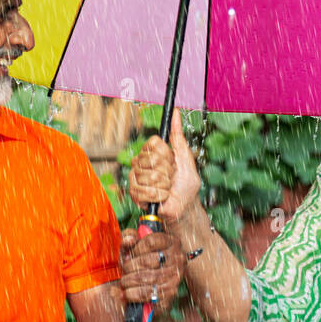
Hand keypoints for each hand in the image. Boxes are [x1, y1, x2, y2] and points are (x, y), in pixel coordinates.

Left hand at [117, 227, 185, 315]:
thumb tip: (128, 240)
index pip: (151, 242)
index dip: (135, 249)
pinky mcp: (171, 292)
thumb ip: (130, 238)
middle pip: (148, 261)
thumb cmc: (145, 259)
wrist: (158, 281)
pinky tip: (126, 294)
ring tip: (123, 282)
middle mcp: (178, 258)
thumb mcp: (137, 245)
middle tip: (123, 270)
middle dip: (130, 267)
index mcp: (171, 242)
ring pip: (148, 278)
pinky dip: (134, 295)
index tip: (129, 255)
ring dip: (130, 281)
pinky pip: (150, 294)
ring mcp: (176, 276)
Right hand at [127, 108, 201, 223]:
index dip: (167, 154)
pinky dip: (158, 195)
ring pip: (149, 175)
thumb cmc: (186, 184)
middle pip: (151, 159)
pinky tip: (161, 197)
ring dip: (164, 185)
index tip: (173, 162)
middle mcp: (141, 162)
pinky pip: (144, 190)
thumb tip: (175, 113)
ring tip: (167, 189)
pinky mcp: (133, 193)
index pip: (154, 143)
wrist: (184, 207)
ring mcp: (135, 177)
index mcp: (152, 152)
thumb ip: (178, 137)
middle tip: (171, 178)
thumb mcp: (185, 158)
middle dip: (167, 171)